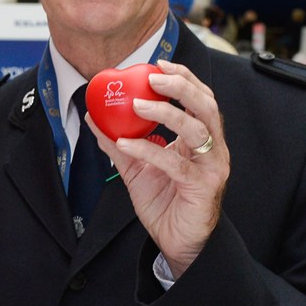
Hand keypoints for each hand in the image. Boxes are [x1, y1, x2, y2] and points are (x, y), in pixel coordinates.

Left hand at [89, 59, 229, 277]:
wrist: (176, 242)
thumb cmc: (164, 204)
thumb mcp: (136, 169)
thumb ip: (118, 144)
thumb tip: (93, 118)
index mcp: (201, 139)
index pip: (200, 99)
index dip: (183, 78)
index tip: (157, 64)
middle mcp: (212, 149)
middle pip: (206, 105)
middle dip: (182, 86)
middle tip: (153, 76)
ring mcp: (212, 167)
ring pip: (198, 128)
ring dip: (167, 112)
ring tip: (137, 105)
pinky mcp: (203, 186)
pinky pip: (174, 164)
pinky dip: (148, 150)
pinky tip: (126, 143)